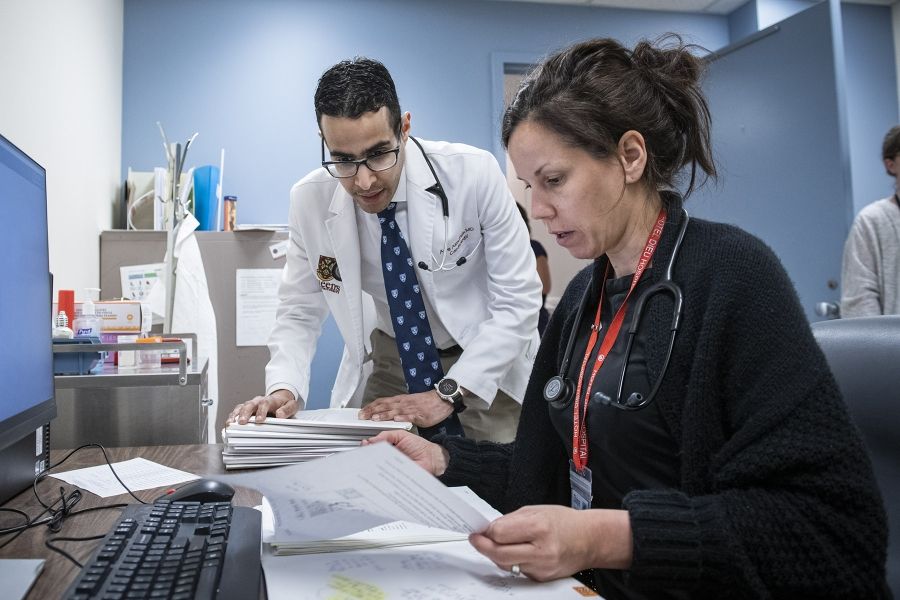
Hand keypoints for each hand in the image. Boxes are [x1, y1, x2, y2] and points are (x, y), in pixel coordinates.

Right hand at [226, 389, 297, 424]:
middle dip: (245, 413)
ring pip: (241, 407)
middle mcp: (258, 401)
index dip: (261, 411)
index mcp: (270, 400)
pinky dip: (231, 417)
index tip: (259, 420)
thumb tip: (280, 415)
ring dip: (235, 415)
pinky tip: (228, 424)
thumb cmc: (285, 404)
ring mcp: (250, 405)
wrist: (280, 399)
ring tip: (231, 423)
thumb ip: (287, 410)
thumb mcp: (292, 405)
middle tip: (242, 422)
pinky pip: (237, 412)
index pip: (264, 404)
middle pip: (249, 405)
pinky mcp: (245, 409)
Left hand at [358, 390, 452, 427]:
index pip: (382, 402)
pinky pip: (410, 416)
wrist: (441, 398)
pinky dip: (402, 418)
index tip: (361, 411)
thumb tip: (387, 415)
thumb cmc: (426, 402)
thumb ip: (398, 409)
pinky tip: (396, 420)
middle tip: (362, 416)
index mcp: (400, 400)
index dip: (371, 406)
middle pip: (385, 406)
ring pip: (395, 411)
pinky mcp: (420, 415)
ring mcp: (411, 408)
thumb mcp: (409, 403)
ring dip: (384, 414)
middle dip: (372, 411)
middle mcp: (403, 403)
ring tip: (374, 418)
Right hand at [361, 430, 449, 475]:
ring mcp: (391, 468)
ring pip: (377, 467)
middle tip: (365, 451)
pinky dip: (380, 474)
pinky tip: (377, 469)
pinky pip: (385, 477)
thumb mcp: (402, 435)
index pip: (375, 446)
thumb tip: (373, 439)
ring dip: (372, 464)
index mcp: (389, 447)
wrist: (432, 458)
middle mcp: (388, 458)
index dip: (368, 446)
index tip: (364, 444)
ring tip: (369, 459)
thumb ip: (387, 435)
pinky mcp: (395, 477)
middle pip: (374, 457)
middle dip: (367, 455)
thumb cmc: (419, 446)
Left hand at [468, 506, 632, 580]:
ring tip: (497, 543)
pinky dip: (512, 561)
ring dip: (496, 554)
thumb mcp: (537, 510)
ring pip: (506, 564)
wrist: (589, 540)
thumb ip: (511, 520)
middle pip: (499, 554)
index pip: (500, 534)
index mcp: (539, 528)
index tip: (480, 530)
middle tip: (476, 540)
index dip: (487, 532)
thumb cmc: (565, 522)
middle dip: (483, 546)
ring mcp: (542, 567)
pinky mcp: (542, 578)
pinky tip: (516, 551)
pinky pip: (518, 570)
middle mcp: (541, 551)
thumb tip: (490, 529)